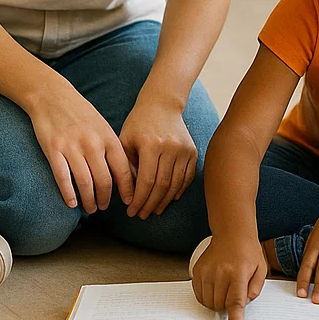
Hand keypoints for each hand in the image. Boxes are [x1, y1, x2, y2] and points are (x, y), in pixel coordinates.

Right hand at [30, 75, 134, 213]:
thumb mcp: (102, 126)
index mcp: (107, 137)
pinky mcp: (54, 150)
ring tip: (90, 207)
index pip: (123, 169)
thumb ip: (112, 148)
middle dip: (106, 199)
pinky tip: (71, 203)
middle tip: (103, 207)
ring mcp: (72, 147)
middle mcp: (92, 143)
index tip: (129, 201)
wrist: (52, 95)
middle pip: (104, 181)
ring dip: (89, 200)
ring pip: (85, 183)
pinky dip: (68, 194)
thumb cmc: (80, 113)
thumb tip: (124, 173)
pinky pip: (63, 178)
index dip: (127, 189)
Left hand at [120, 99, 196, 218]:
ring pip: (175, 185)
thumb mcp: (125, 140)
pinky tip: (169, 199)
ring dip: (164, 201)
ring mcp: (184, 149)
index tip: (131, 211)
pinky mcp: (192, 151)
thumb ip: (126, 166)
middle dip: (150, 204)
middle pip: (161, 186)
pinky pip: (187, 177)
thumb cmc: (139, 123)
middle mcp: (170, 147)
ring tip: (154, 210)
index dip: (138, 200)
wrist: (162, 104)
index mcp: (151, 145)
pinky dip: (179, 190)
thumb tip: (129, 195)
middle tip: (141, 215)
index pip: (145, 181)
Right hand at [191, 234, 266, 319]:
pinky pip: (199, 295)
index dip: (235, 319)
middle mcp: (220, 271)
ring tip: (225, 287)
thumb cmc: (248, 252)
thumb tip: (242, 306)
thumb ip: (255, 290)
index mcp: (239, 272)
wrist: (232, 233)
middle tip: (234, 292)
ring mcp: (207, 271)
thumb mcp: (261, 270)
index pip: (236, 301)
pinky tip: (215, 286)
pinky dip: (207, 297)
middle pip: (220, 305)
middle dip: (227, 306)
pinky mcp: (197, 270)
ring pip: (208, 303)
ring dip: (217, 303)